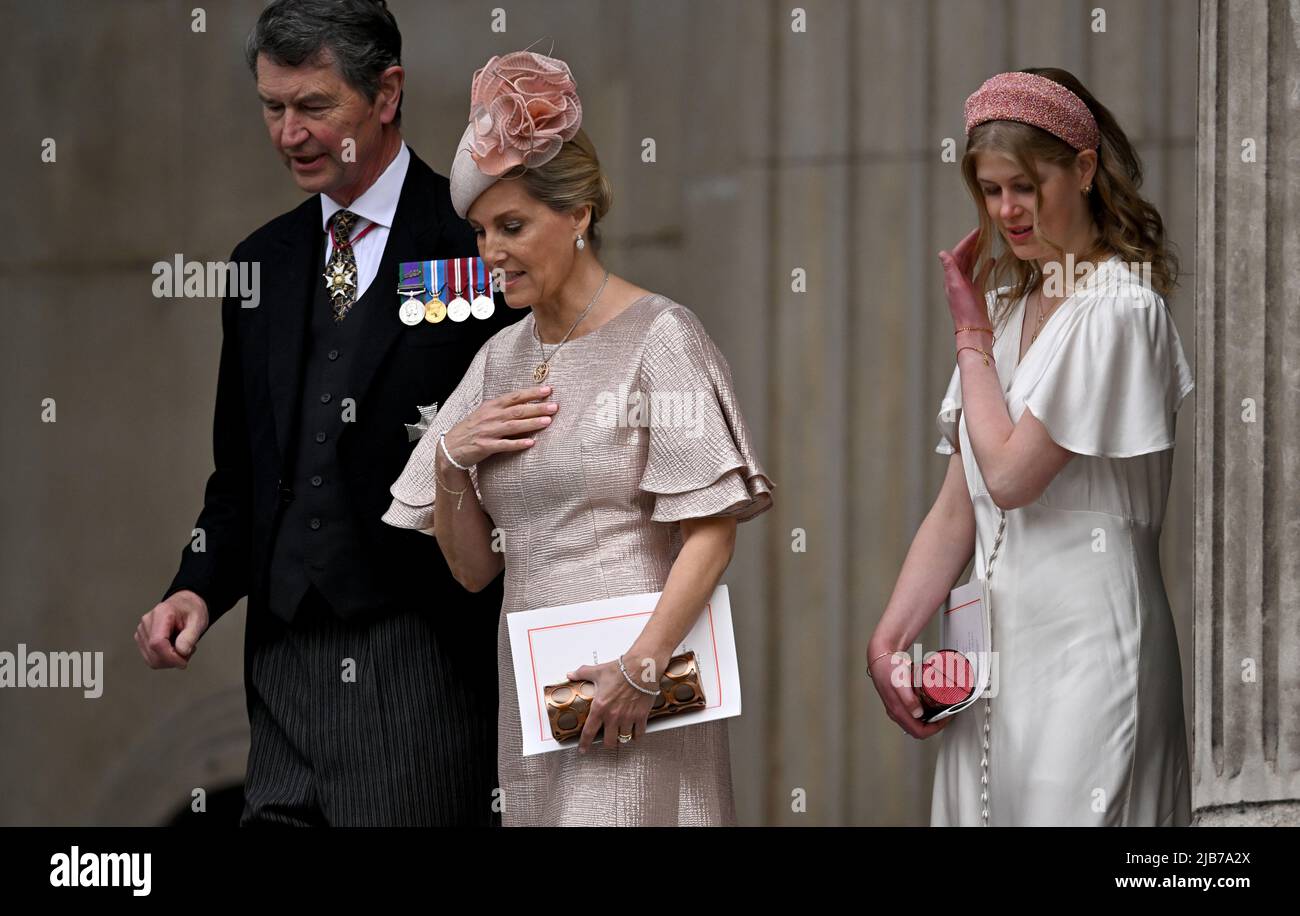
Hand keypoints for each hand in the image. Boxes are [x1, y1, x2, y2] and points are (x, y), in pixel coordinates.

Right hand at [136, 589, 208, 668]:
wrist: (185, 605)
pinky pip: (151, 658)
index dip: (170, 657)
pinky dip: (164, 659)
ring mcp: (142, 631)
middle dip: (173, 660)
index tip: (183, 661)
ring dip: (169, 660)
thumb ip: (190, 636)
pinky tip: (173, 649)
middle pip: (153, 654)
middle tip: (188, 651)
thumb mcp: (198, 621)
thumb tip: (181, 652)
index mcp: (161, 613)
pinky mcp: (142, 639)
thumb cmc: (191, 610)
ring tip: (182, 647)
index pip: (157, 642)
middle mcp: (147, 622)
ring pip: (151, 660)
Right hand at [442, 384, 557, 466]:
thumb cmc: (471, 429)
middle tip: (554, 406)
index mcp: (491, 406)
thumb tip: (526, 405)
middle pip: (517, 410)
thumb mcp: (485, 414)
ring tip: (548, 422)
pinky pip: (504, 445)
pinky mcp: (485, 446)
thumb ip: (503, 410)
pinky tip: (531, 443)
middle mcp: (490, 417)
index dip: (532, 393)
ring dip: (531, 423)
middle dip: (537, 408)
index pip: (515, 397)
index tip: (548, 390)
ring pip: (513, 426)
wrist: (450, 447)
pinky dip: (518, 444)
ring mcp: (488, 431)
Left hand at [567, 655, 660, 752]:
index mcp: (600, 708)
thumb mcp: (597, 671)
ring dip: (621, 739)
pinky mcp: (641, 716)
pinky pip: (639, 733)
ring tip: (620, 735)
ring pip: (623, 738)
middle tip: (606, 740)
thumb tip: (571, 674)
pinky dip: (636, 736)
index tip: (583, 749)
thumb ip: (582, 673)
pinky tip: (634, 733)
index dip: (585, 744)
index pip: (589, 732)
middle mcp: (613, 716)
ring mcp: (628, 718)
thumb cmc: (620, 670)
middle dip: (607, 743)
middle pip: (609, 741)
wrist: (641, 668)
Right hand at [867, 646, 951, 739]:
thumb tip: (918, 714)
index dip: (935, 728)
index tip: (946, 718)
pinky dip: (925, 710)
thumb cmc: (888, 668)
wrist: (880, 657)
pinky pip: (915, 711)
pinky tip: (930, 702)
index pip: (919, 732)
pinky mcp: (900, 700)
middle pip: (919, 729)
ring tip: (941, 709)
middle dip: (935, 724)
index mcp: (897, 711)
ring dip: (931, 718)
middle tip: (946, 714)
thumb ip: (908, 700)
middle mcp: (897, 712)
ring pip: (917, 721)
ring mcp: (898, 707)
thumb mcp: (900, 683)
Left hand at [938, 228, 994, 331]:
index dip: (966, 243)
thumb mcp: (956, 287)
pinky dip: (985, 267)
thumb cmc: (965, 311)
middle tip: (982, 233)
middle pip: (964, 258)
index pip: (958, 255)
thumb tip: (942, 253)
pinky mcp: (977, 293)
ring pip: (972, 265)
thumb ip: (950, 270)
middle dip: (972, 245)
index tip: (976, 232)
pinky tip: (992, 261)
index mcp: (951, 279)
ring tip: (986, 243)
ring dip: (978, 254)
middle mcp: (958, 281)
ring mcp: (968, 287)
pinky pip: (980, 276)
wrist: (974, 329)